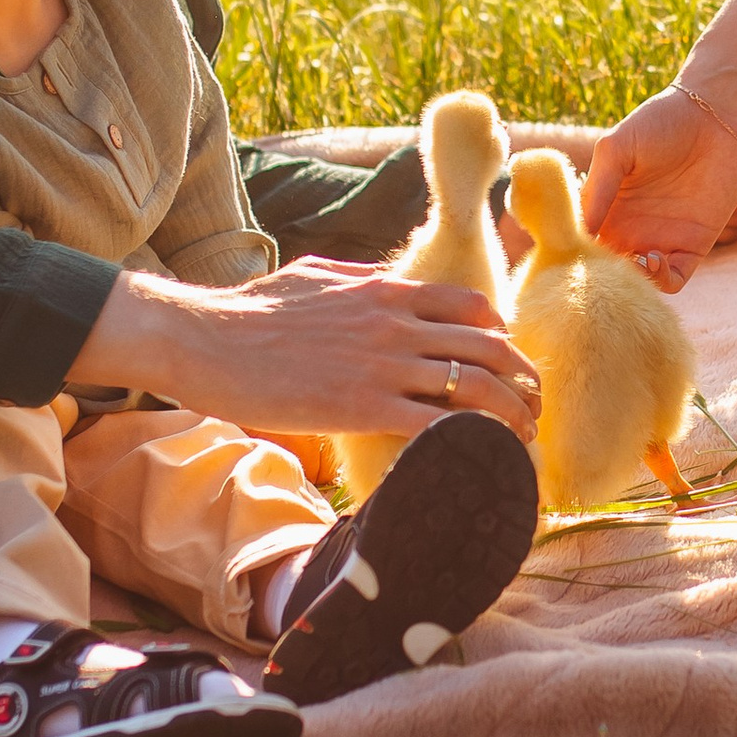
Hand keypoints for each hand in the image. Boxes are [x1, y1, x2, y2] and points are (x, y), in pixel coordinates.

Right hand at [72, 261, 538, 439]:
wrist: (204, 338)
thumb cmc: (250, 311)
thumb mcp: (314, 275)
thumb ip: (358, 278)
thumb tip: (382, 280)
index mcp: (386, 290)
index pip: (474, 307)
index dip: (502, 339)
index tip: (507, 366)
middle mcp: (396, 324)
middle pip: (490, 349)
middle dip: (523, 381)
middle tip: (533, 409)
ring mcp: (382, 365)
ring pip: (476, 388)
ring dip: (510, 416)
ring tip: (522, 440)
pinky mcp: (362, 406)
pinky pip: (438, 425)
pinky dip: (470, 443)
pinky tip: (479, 461)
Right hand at [582, 90, 736, 293]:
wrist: (714, 115)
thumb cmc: (659, 123)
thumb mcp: (616, 148)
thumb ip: (597, 187)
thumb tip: (579, 230)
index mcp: (606, 209)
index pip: (583, 245)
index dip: (575, 256)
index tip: (569, 257)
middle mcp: (631, 230)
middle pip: (609, 270)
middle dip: (602, 277)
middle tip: (600, 271)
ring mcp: (661, 240)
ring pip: (639, 281)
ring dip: (632, 282)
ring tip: (632, 259)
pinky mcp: (694, 245)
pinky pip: (674, 279)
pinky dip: (661, 281)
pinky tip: (654, 260)